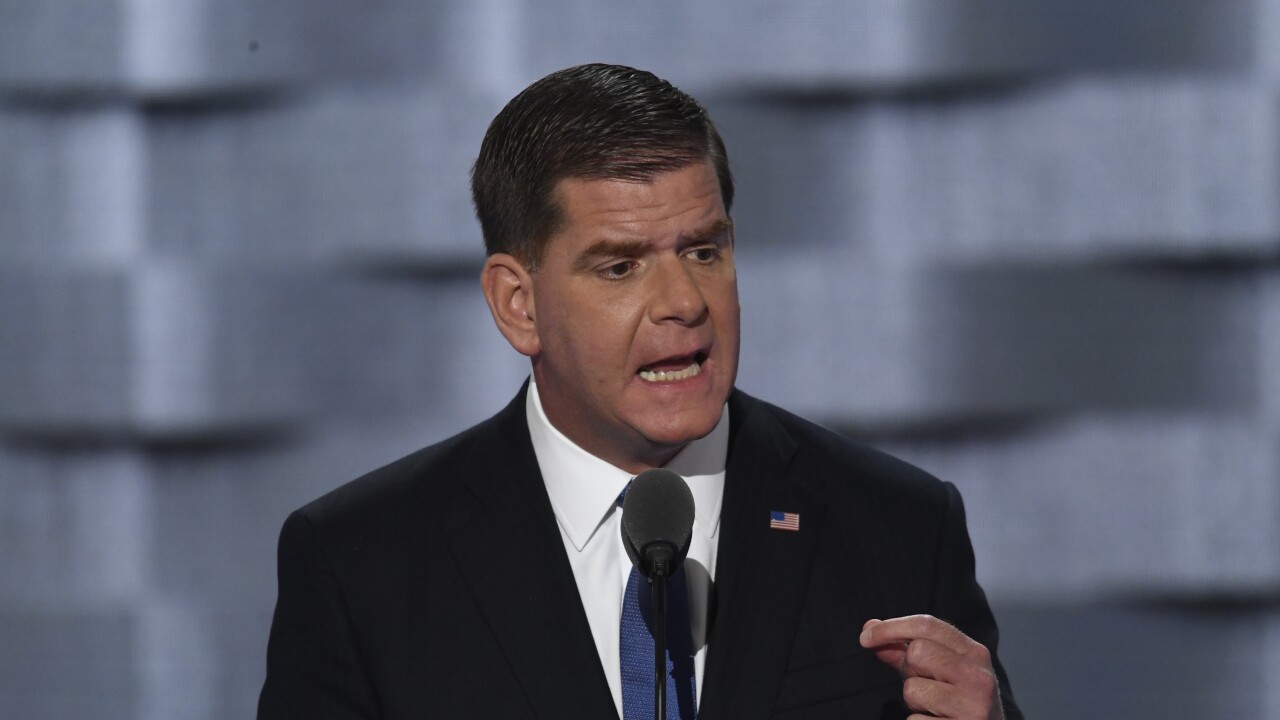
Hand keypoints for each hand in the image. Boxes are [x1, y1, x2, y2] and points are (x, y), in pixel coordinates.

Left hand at [859, 614, 1001, 719]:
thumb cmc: (956, 701)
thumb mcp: (937, 670)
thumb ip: (904, 650)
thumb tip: (870, 630)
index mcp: (974, 652)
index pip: (928, 625)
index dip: (891, 627)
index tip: (866, 637)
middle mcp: (978, 677)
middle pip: (917, 652)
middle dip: (909, 670)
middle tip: (924, 684)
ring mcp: (973, 707)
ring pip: (913, 689)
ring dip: (913, 701)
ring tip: (933, 707)